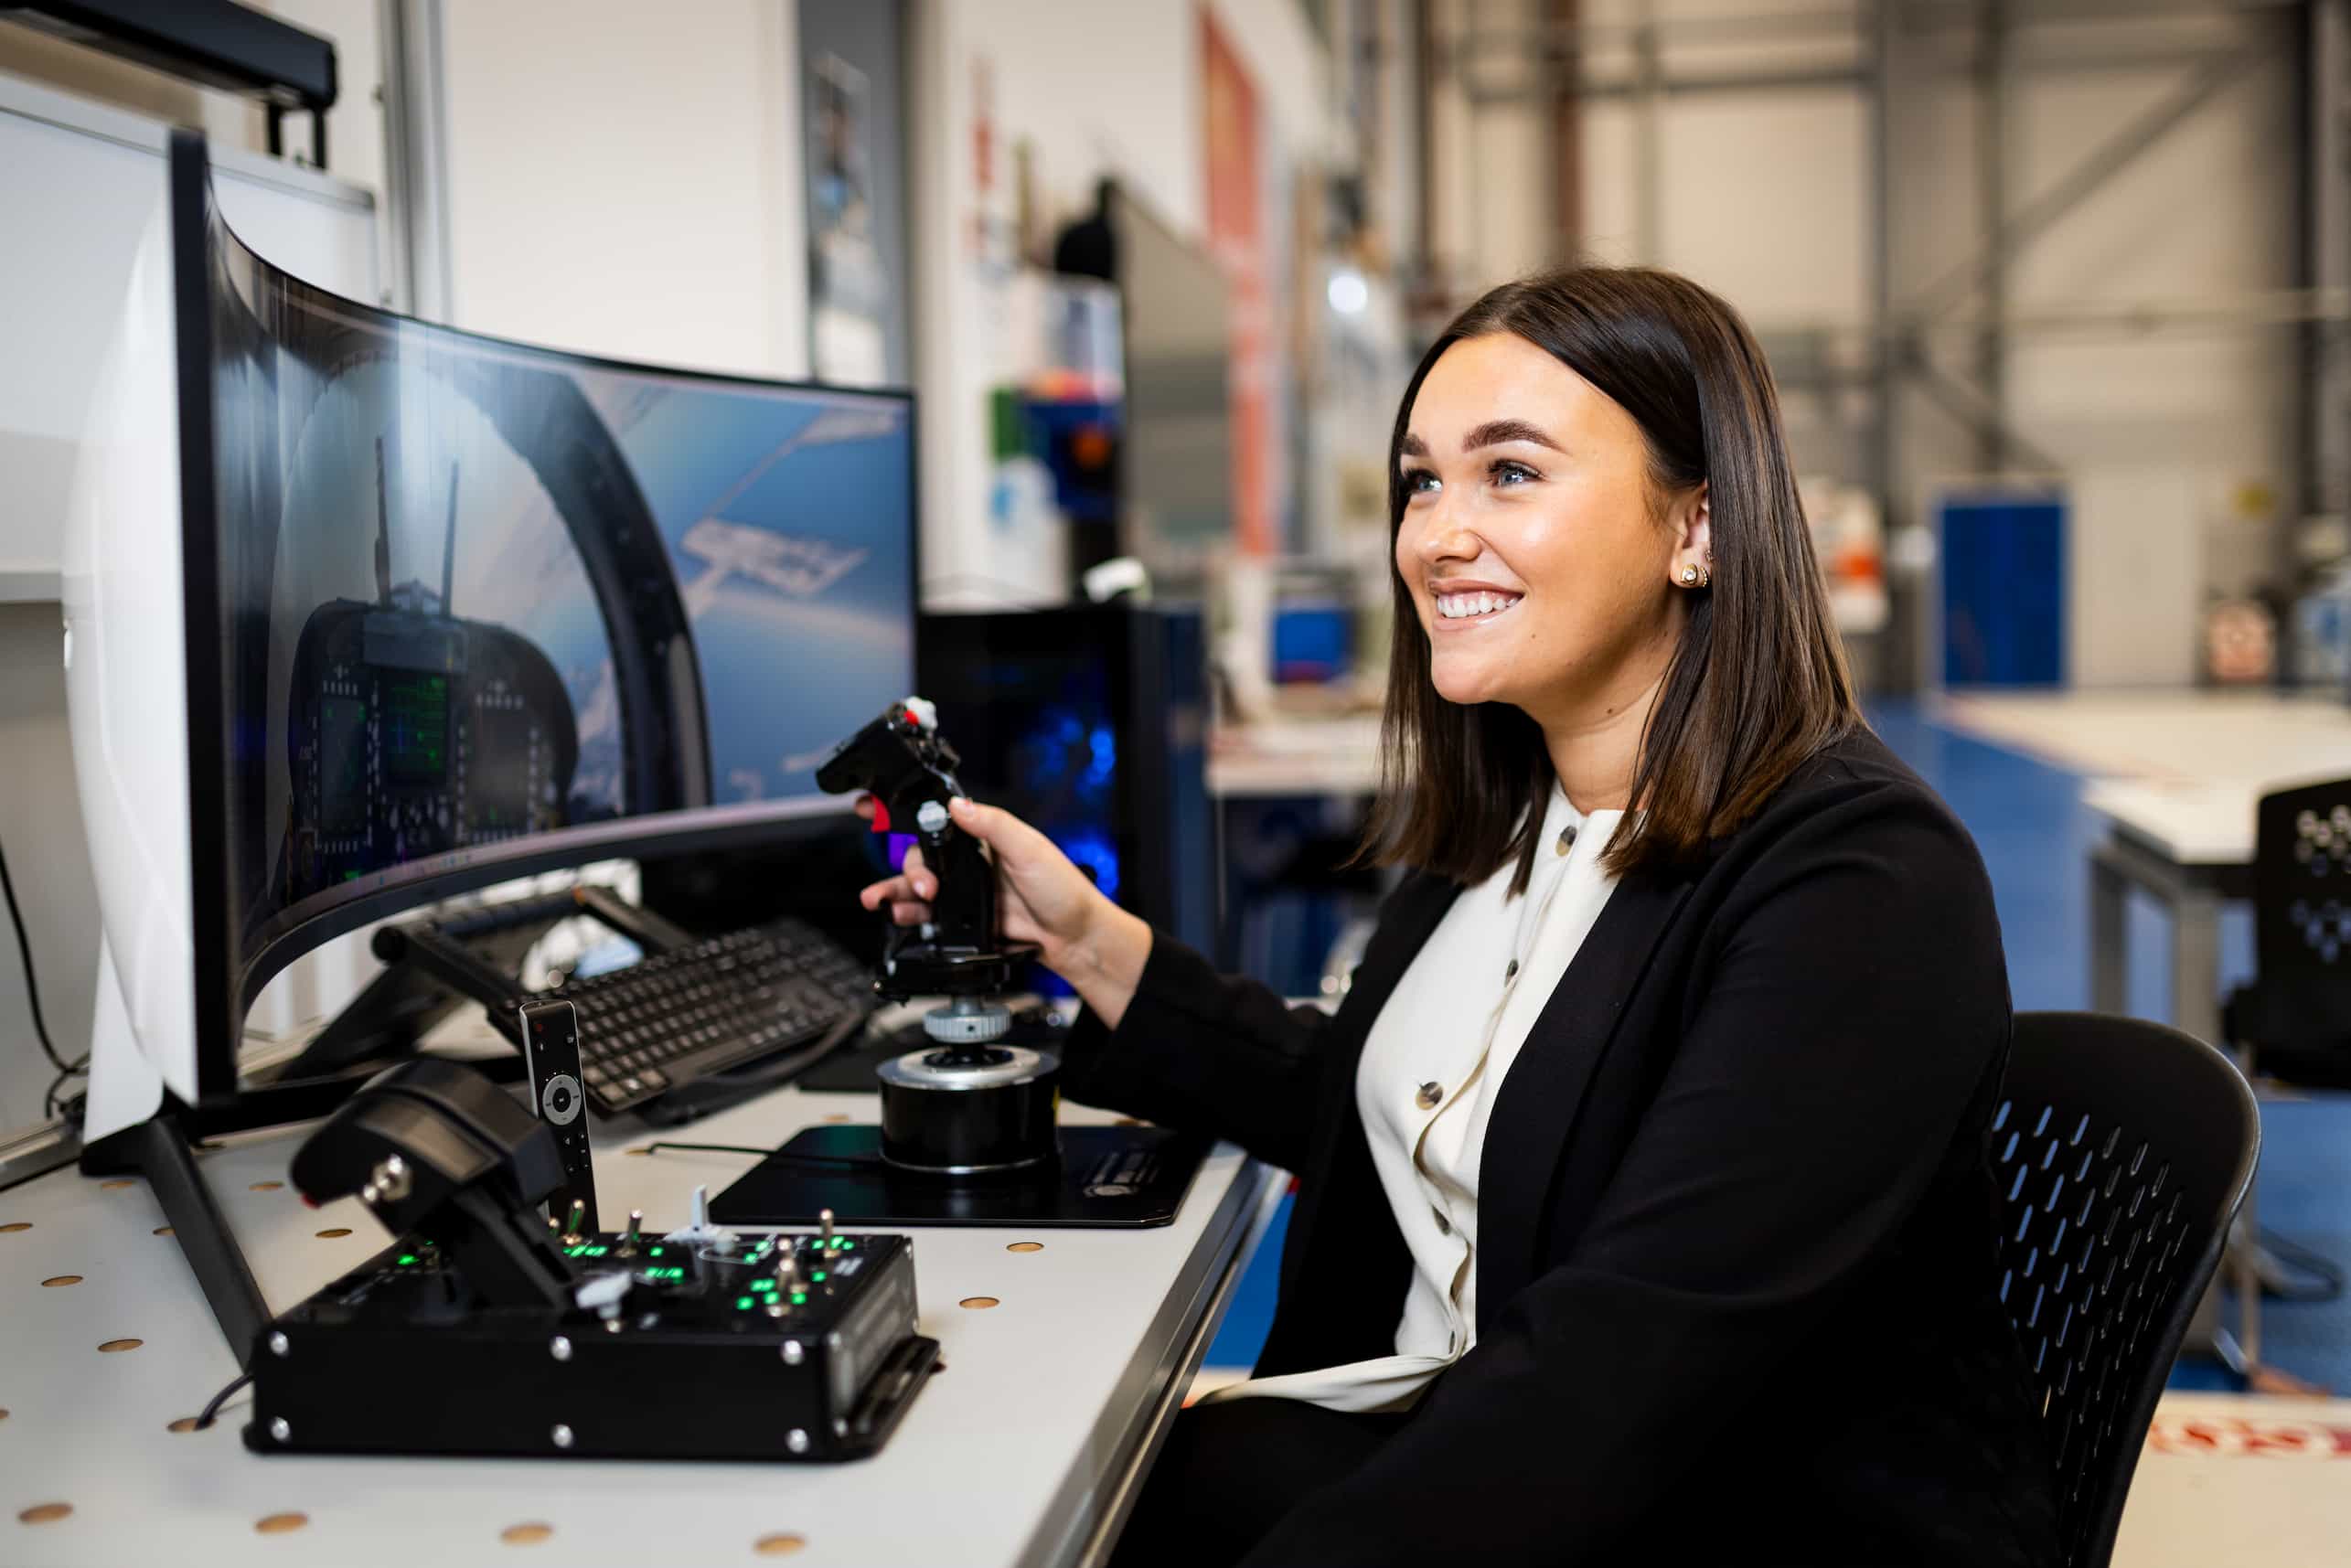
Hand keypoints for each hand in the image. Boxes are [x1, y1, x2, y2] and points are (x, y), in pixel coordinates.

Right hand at [853, 795, 1152, 1028]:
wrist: (1075, 940)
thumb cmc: (1064, 890)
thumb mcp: (1030, 849)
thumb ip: (992, 824)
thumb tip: (957, 804)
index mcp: (986, 839)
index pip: (940, 822)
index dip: (908, 818)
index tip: (874, 811)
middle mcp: (972, 864)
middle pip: (922, 858)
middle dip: (908, 869)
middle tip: (921, 885)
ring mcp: (967, 894)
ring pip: (918, 888)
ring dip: (895, 891)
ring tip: (878, 900)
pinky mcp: (966, 922)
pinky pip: (929, 918)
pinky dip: (910, 917)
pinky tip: (900, 918)